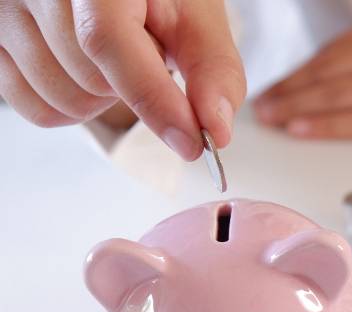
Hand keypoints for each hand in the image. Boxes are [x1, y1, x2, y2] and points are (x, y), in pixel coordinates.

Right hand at [0, 0, 245, 158]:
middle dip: (134, 88)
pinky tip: (87, 71)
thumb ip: (213, 70)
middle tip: (145, 51)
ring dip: (103, 100)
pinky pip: (35, 109)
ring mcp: (6, 14)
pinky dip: (71, 107)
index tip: (192, 142)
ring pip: (63, 103)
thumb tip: (215, 130)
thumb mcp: (196, 18)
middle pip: (90, 83)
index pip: (105, 41)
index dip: (153, 99)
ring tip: (117, 56)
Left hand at [254, 10, 351, 138]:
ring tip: (273, 121)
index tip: (279, 84)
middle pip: (332, 70)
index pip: (341, 49)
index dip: (305, 70)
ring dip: (300, 106)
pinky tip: (306, 129)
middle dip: (292, 89)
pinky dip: (332, 123)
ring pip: (343, 93)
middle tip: (262, 107)